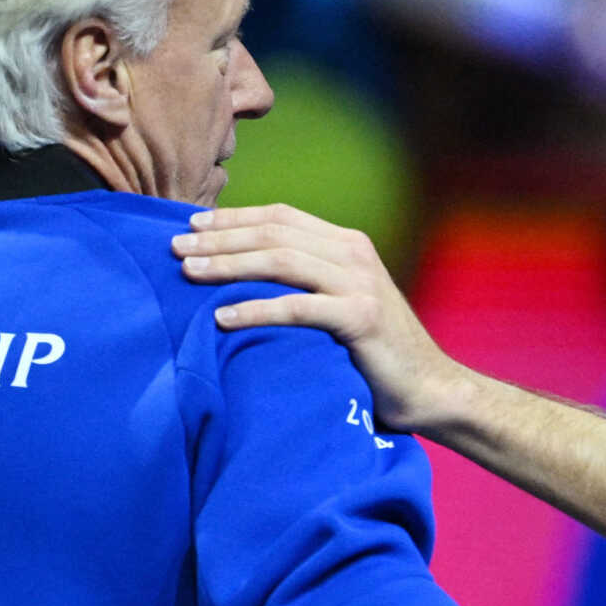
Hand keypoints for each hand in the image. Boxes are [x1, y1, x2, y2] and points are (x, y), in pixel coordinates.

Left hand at [175, 205, 466, 430]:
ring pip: (281, 261)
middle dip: (220, 237)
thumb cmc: (376, 353)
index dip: (233, 217)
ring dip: (229, 264)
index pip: (280, 216)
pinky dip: (256, 309)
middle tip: (175, 247)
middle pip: (274, 234)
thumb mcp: (342, 302)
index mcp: (348, 243)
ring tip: (189, 272)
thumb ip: (308, 281)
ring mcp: (360, 284)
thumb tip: (245, 274)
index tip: (191, 224)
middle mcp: (354, 254)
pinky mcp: (360, 317)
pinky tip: (222, 316)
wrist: (430, 389)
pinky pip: (296, 307)